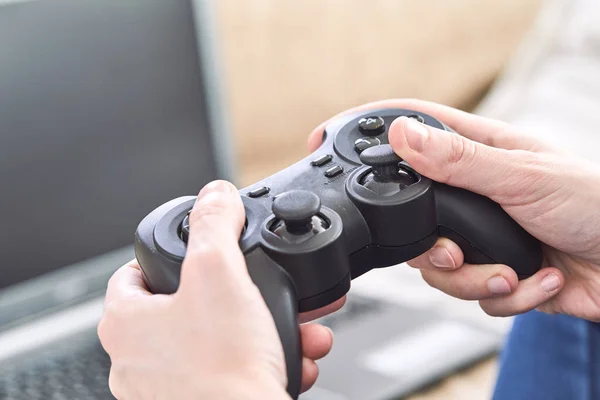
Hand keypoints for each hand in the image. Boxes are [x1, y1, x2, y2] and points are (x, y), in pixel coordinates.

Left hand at [98, 180, 344, 398]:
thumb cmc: (222, 368)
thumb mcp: (220, 273)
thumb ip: (214, 225)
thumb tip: (214, 195)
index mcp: (126, 322)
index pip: (135, 273)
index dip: (169, 257)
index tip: (197, 254)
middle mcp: (136, 359)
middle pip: (190, 307)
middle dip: (240, 298)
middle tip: (263, 294)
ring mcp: (164, 388)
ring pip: (219, 340)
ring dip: (261, 329)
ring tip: (294, 328)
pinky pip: (230, 371)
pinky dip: (261, 360)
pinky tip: (292, 358)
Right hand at [309, 99, 599, 321]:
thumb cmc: (596, 205)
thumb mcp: (521, 176)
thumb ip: (457, 160)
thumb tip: (401, 134)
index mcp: (476, 155)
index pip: (409, 131)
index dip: (367, 132)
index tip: (324, 142)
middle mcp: (472, 196)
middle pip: (411, 219)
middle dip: (432, 249)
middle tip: (456, 251)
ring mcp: (482, 236)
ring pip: (438, 269)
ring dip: (474, 280)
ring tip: (509, 273)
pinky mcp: (496, 273)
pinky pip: (473, 294)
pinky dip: (504, 296)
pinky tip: (536, 281)